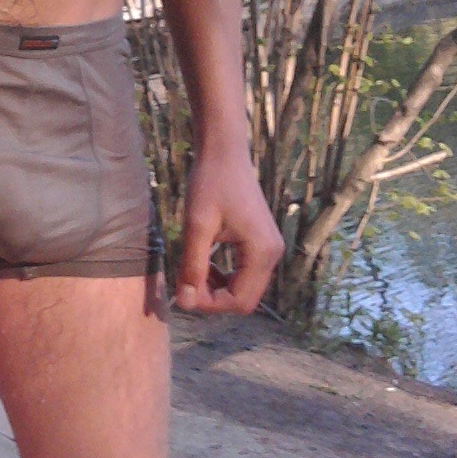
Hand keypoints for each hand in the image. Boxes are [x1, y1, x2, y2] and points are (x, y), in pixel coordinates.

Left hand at [173, 146, 283, 315]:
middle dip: (213, 298)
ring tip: (192, 271)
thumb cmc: (210, 183)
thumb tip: (185, 304)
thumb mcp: (197, 226)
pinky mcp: (261, 243)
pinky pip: (245, 273)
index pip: (240, 301)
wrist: (225, 152)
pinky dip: (224, 276)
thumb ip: (192, 266)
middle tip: (185, 283)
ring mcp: (269, 249)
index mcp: (262, 252)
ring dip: (217, 288)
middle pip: (245, 299)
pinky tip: (204, 263)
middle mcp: (273, 254)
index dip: (210, 304)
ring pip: (244, 288)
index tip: (183, 292)